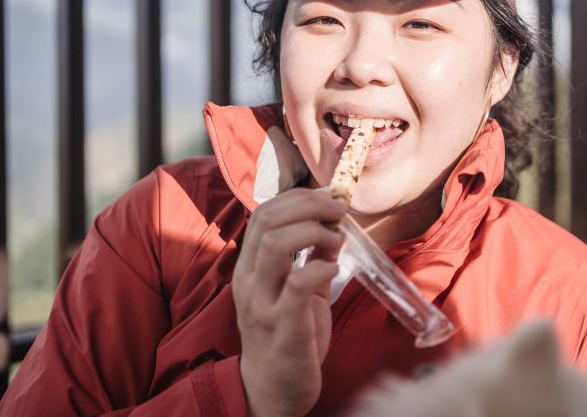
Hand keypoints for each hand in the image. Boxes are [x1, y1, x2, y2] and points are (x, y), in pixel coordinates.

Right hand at [234, 188, 345, 416]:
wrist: (272, 388)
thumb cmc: (287, 334)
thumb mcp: (296, 289)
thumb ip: (311, 257)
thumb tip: (333, 226)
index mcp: (249, 267)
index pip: (263, 214)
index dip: (298, 198)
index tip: (327, 200)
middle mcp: (249, 281)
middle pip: (269, 222)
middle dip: (309, 206)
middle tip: (338, 211)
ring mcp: (263, 303)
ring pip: (276, 245)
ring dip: (314, 231)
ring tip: (336, 239)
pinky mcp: (283, 326)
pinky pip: (299, 284)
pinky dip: (321, 267)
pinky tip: (334, 269)